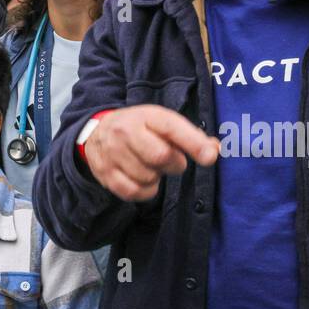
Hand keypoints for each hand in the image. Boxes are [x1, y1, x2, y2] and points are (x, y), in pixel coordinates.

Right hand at [83, 105, 219, 202]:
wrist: (96, 134)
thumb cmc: (138, 128)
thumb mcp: (161, 122)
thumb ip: (190, 136)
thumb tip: (213, 150)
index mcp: (145, 116)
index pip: (172, 129)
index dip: (194, 144)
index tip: (209, 157)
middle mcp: (125, 132)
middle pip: (161, 157)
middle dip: (174, 164)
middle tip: (171, 161)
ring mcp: (113, 154)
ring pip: (148, 177)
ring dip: (157, 177)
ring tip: (151, 167)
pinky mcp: (106, 175)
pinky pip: (134, 192)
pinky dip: (145, 191)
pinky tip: (144, 181)